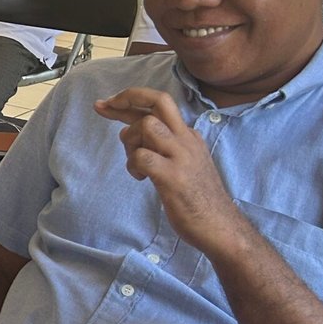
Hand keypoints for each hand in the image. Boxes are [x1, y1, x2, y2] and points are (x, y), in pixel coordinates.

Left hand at [94, 87, 247, 256]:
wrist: (219, 226)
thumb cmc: (196, 197)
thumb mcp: (183, 162)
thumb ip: (161, 145)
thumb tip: (131, 130)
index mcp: (188, 135)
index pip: (159, 105)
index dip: (130, 99)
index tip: (105, 104)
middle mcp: (186, 140)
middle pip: (159, 100)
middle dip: (127, 97)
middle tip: (103, 108)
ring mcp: (181, 157)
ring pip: (147, 125)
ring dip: (130, 139)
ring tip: (134, 161)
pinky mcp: (173, 177)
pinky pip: (142, 157)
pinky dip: (132, 165)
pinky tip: (139, 177)